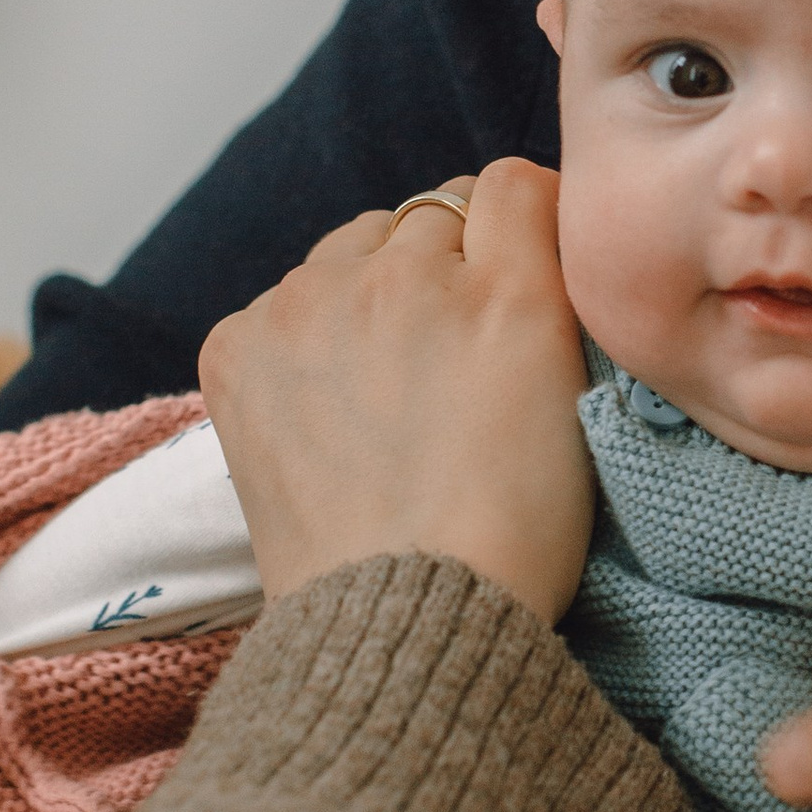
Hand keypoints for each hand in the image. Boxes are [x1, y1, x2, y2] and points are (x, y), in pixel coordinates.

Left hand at [201, 160, 593, 628]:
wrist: (400, 623)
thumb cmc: (510, 524)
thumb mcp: (575, 386)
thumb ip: (549, 260)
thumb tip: (520, 201)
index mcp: (498, 284)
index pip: (505, 188)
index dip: (520, 240)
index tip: (519, 305)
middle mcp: (391, 273)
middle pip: (422, 221)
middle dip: (441, 270)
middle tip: (457, 367)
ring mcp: (300, 309)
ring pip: (349, 256)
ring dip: (370, 296)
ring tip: (393, 395)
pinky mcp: (236, 352)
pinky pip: (283, 304)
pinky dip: (306, 341)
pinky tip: (335, 411)